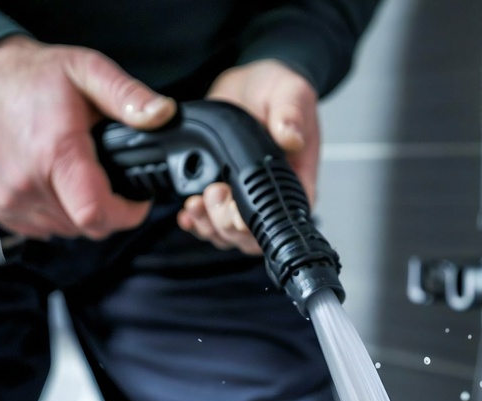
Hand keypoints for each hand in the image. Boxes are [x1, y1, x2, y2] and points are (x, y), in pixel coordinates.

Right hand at [0, 35, 176, 239]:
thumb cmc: (35, 75)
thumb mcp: (88, 70)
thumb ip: (128, 96)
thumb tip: (162, 114)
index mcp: (54, 152)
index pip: (98, 213)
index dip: (128, 213)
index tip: (137, 198)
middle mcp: (27, 182)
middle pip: (88, 225)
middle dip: (109, 209)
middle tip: (109, 178)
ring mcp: (8, 198)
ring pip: (68, 230)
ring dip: (81, 212)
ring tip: (79, 175)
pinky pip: (43, 229)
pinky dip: (57, 214)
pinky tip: (56, 183)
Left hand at [177, 60, 319, 254]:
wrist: (252, 83)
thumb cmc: (279, 90)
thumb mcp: (290, 93)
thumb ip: (291, 115)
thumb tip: (291, 137)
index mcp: (295, 180)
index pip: (280, 220)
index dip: (254, 225)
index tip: (234, 208)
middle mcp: (271, 195)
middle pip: (249, 236)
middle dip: (224, 224)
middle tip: (212, 193)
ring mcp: (244, 197)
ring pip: (226, 234)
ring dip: (207, 225)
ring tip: (194, 203)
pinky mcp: (222, 190)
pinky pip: (209, 220)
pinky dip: (195, 221)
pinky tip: (186, 211)